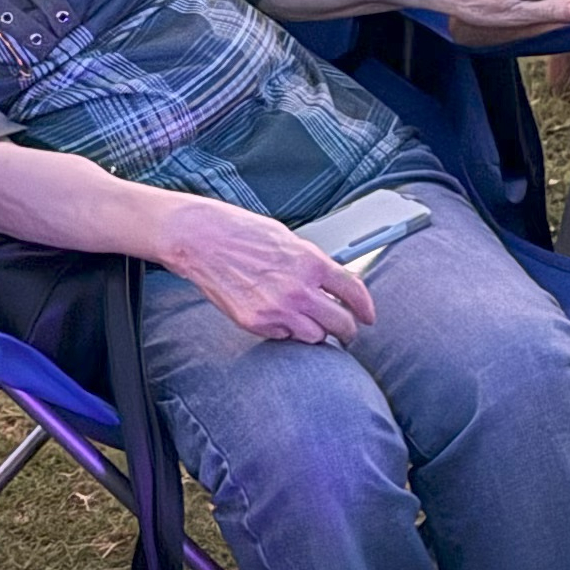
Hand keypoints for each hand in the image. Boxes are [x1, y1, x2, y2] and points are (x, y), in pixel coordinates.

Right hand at [154, 194, 373, 345]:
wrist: (200, 239)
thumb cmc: (241, 232)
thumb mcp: (287, 239)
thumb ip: (313, 264)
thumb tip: (334, 283)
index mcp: (310, 262)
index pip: (353, 292)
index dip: (366, 308)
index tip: (368, 316)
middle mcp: (298, 289)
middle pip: (342, 323)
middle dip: (348, 330)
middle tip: (347, 331)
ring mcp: (277, 309)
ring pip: (315, 337)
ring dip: (316, 332)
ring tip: (308, 322)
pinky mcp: (256, 323)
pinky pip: (284, 337)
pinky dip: (285, 330)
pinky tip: (277, 315)